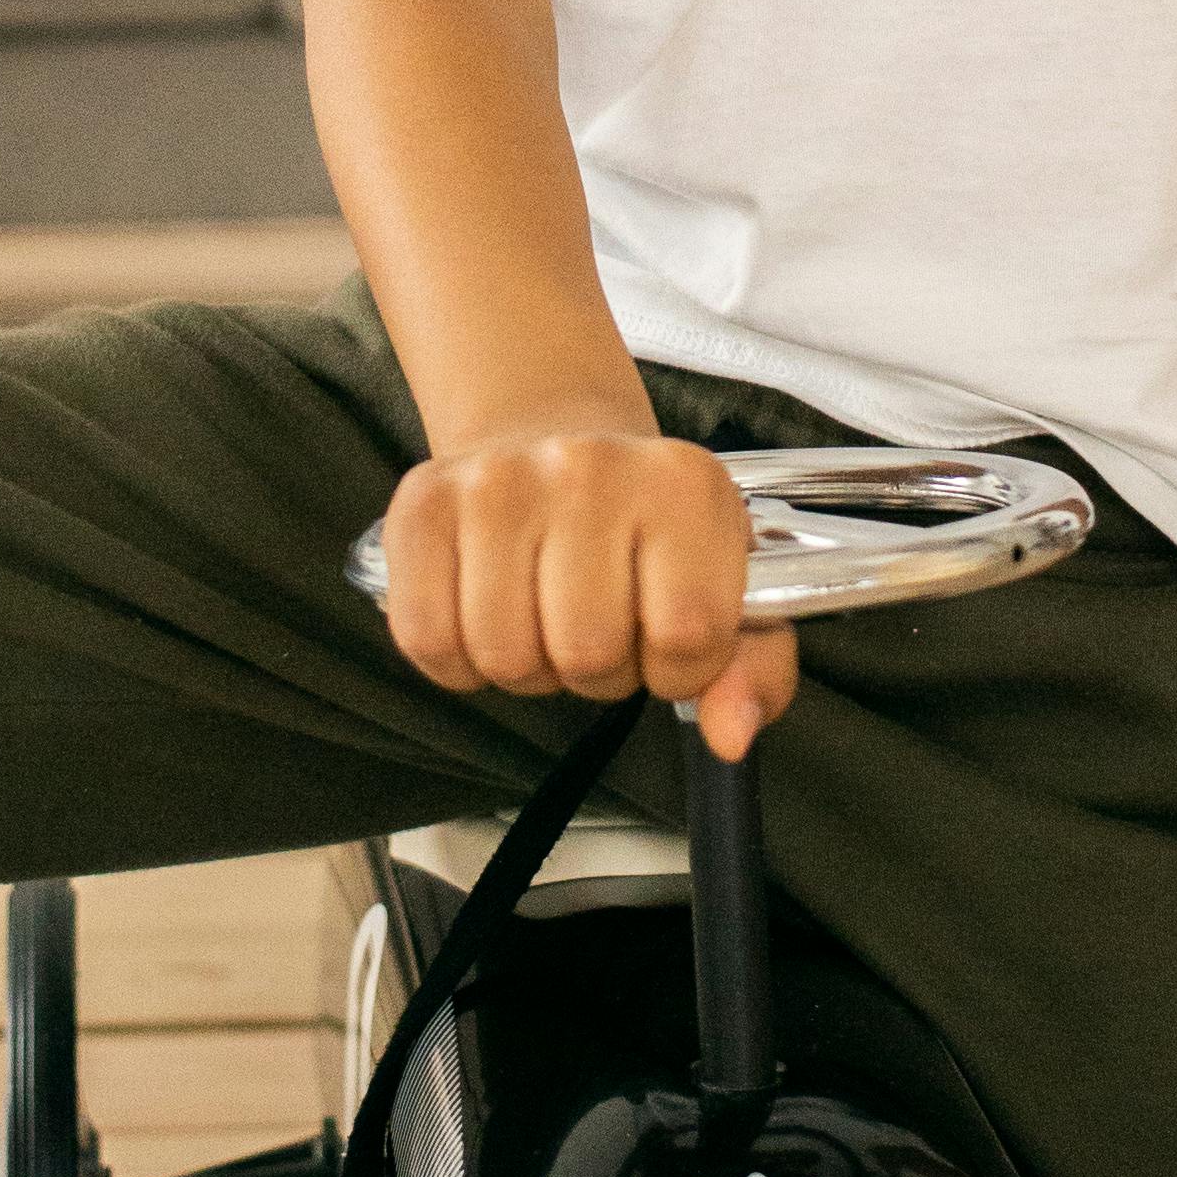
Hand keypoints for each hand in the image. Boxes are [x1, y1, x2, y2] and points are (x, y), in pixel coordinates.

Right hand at [375, 425, 801, 753]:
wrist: (553, 441)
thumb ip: (753, 670)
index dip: (678, 670)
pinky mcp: (424, 502)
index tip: (665, 640)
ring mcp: (498, 480)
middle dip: (599, 671)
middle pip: (588, 652)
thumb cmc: (644, 533)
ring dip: (530, 667)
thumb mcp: (725, 587)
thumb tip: (729, 735)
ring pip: (505, 656)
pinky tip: (488, 616)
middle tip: (601, 628)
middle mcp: (589, 466)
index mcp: (683, 484)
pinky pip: (428, 639)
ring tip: (547, 616)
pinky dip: (458, 661)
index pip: (688, 634)